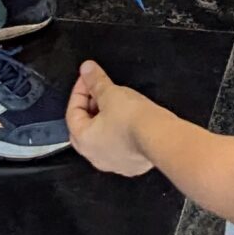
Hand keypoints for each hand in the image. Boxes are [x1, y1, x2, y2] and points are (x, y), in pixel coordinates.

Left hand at [66, 61, 152, 175]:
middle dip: (89, 107)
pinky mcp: (130, 165)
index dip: (79, 91)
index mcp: (83, 140)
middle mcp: (94, 157)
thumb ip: (96, 81)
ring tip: (114, 105)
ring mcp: (113, 164)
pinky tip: (127, 122)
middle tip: (98, 91)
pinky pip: (118, 146)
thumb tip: (86, 69)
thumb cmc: (133, 120)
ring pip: (101, 139)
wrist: (160, 137)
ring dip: (104, 121)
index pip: (73, 112)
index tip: (88, 78)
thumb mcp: (111, 93)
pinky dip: (119, 133)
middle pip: (84, 127)